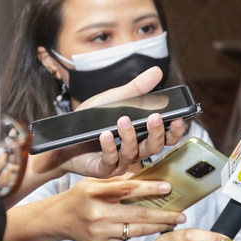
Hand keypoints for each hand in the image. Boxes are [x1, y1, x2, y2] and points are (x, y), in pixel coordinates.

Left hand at [23, 68, 186, 197]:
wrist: (61, 139)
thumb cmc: (88, 122)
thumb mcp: (113, 100)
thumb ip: (136, 89)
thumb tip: (157, 72)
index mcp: (141, 135)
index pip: (166, 137)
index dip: (175, 131)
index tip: (179, 118)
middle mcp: (134, 150)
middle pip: (155, 147)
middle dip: (157, 133)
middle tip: (154, 118)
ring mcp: (120, 162)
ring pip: (134, 154)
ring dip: (130, 136)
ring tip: (123, 120)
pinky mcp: (104, 169)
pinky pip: (111, 160)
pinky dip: (109, 146)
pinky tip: (106, 135)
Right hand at [56, 176, 185, 240]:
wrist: (56, 220)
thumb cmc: (79, 197)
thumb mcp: (94, 183)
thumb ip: (117, 182)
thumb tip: (147, 177)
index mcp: (94, 192)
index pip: (127, 189)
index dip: (149, 189)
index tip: (168, 188)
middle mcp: (96, 213)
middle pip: (136, 214)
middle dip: (163, 216)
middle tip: (181, 215)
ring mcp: (98, 232)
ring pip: (135, 230)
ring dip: (157, 226)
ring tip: (174, 223)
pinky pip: (126, 238)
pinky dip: (141, 233)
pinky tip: (153, 228)